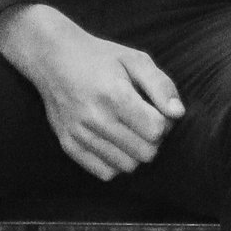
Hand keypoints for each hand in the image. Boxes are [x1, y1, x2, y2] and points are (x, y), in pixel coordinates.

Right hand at [0, 4, 183, 180]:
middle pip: (146, 153)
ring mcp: (80, 134)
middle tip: (144, 121)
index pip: (157, 130)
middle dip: (153, 139)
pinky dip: (115, 162)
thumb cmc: (99, 57)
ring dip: (135, 152)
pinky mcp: (68, 145)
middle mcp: (95, 118)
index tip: (155, 110)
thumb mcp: (135, 59)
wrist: (52, 58)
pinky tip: (113, 142)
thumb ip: (161, 85)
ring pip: (128, 166)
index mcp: (114, 95)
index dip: (164, 121)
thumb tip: (177, 114)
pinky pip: (105, 173)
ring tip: (128, 130)